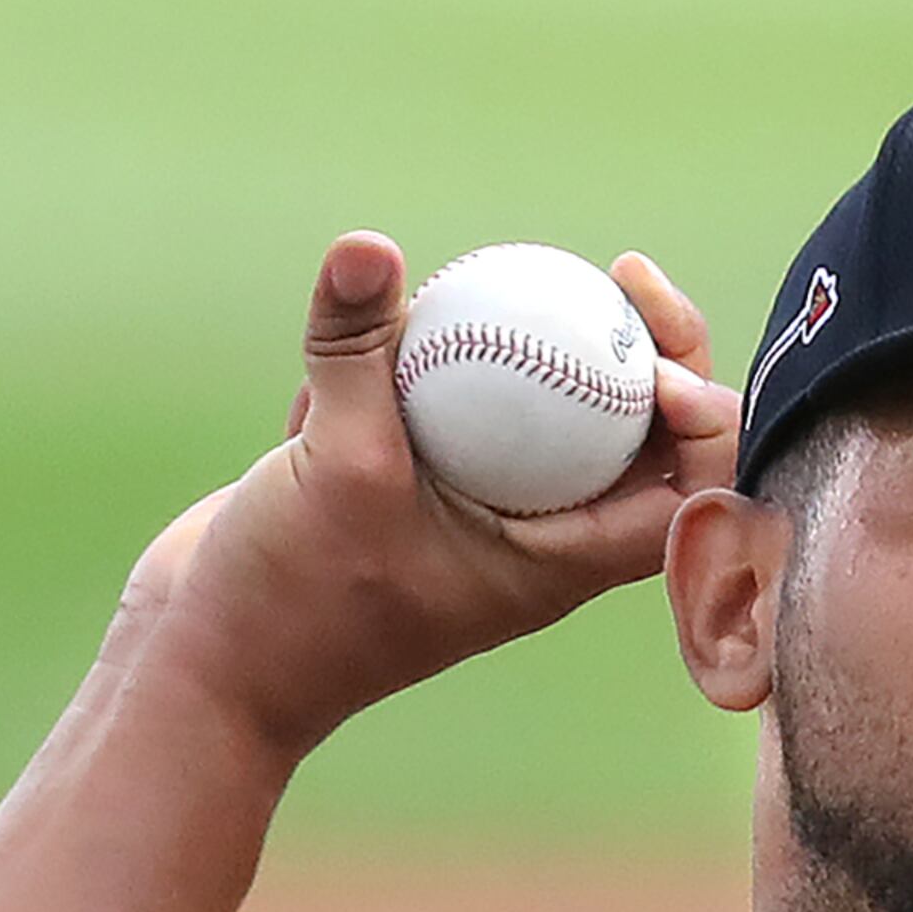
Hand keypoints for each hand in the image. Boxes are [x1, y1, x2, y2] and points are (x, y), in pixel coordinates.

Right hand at [118, 233, 740, 758]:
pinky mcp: (406, 483)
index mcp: (561, 562)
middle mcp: (535, 537)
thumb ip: (358, 355)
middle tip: (615, 269)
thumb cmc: (293, 602)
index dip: (705, 410)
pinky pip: (436, 405)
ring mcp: (472, 509)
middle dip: (636, 347)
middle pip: (630, 432)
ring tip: (421, 315)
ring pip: (530, 408)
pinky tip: (309, 399)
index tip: (654, 340)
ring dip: (500, 347)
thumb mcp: (334, 468)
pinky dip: (393, 374)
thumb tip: (369, 245)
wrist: (207, 666)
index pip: (686, 488)